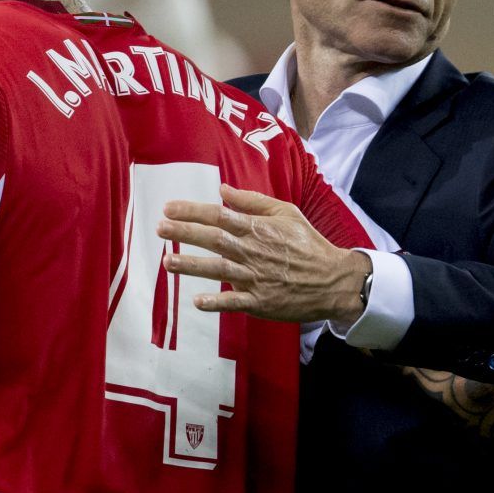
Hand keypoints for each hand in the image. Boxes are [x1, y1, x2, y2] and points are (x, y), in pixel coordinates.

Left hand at [159, 184, 370, 323]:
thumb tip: (222, 190)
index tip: (168, 208)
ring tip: (167, 263)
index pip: (220, 216)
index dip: (193, 211)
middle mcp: (254, 251)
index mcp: (259, 228)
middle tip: (159, 229)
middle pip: (214, 240)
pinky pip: (235, 302)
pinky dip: (217, 302)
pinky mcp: (261, 302)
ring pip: (219, 270)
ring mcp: (256, 278)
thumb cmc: (308, 244)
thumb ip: (253, 201)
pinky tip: (197, 301)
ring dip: (192, 266)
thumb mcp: (287, 213)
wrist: (333, 280)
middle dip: (184, 233)